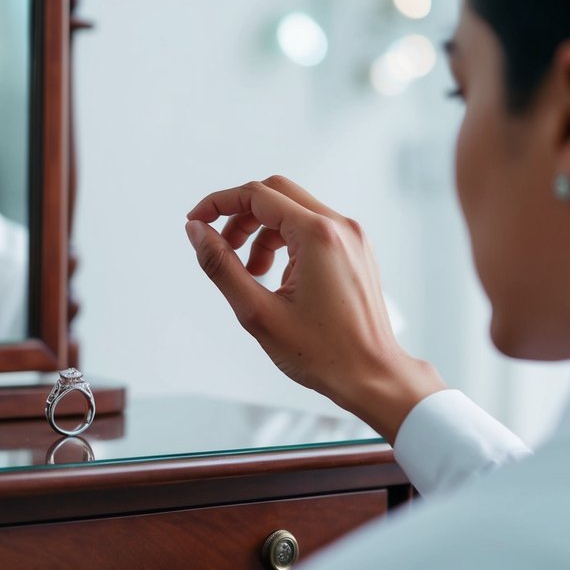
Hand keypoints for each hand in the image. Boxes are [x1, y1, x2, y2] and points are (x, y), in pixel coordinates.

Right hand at [185, 175, 444, 442]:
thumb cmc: (322, 353)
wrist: (372, 376)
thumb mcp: (257, 311)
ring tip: (252, 272)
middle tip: (221, 247)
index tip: (196, 220)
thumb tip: (196, 231)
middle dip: (240, 215)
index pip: (257, 195)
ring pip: (294, 210)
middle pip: (276, 194)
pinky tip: (279, 279)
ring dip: (263, 232)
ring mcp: (353, 237)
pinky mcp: (356, 250)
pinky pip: (313, 228)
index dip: (218, 203)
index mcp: (317, 235)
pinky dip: (286, 242)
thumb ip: (221, 265)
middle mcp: (340, 226)